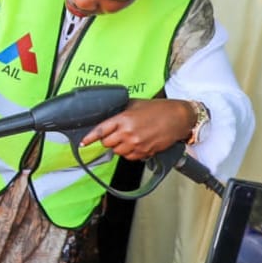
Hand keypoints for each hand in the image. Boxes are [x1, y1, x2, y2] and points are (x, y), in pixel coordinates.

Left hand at [80, 98, 196, 160]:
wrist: (178, 118)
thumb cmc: (158, 109)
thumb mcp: (135, 104)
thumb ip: (120, 111)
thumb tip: (108, 116)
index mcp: (124, 119)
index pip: (101, 130)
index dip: (90, 137)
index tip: (83, 142)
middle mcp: (128, 133)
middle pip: (107, 144)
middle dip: (108, 140)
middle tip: (116, 134)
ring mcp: (137, 144)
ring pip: (118, 152)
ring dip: (120, 147)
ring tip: (129, 138)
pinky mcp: (145, 152)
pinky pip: (130, 157)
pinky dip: (130, 153)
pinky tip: (137, 144)